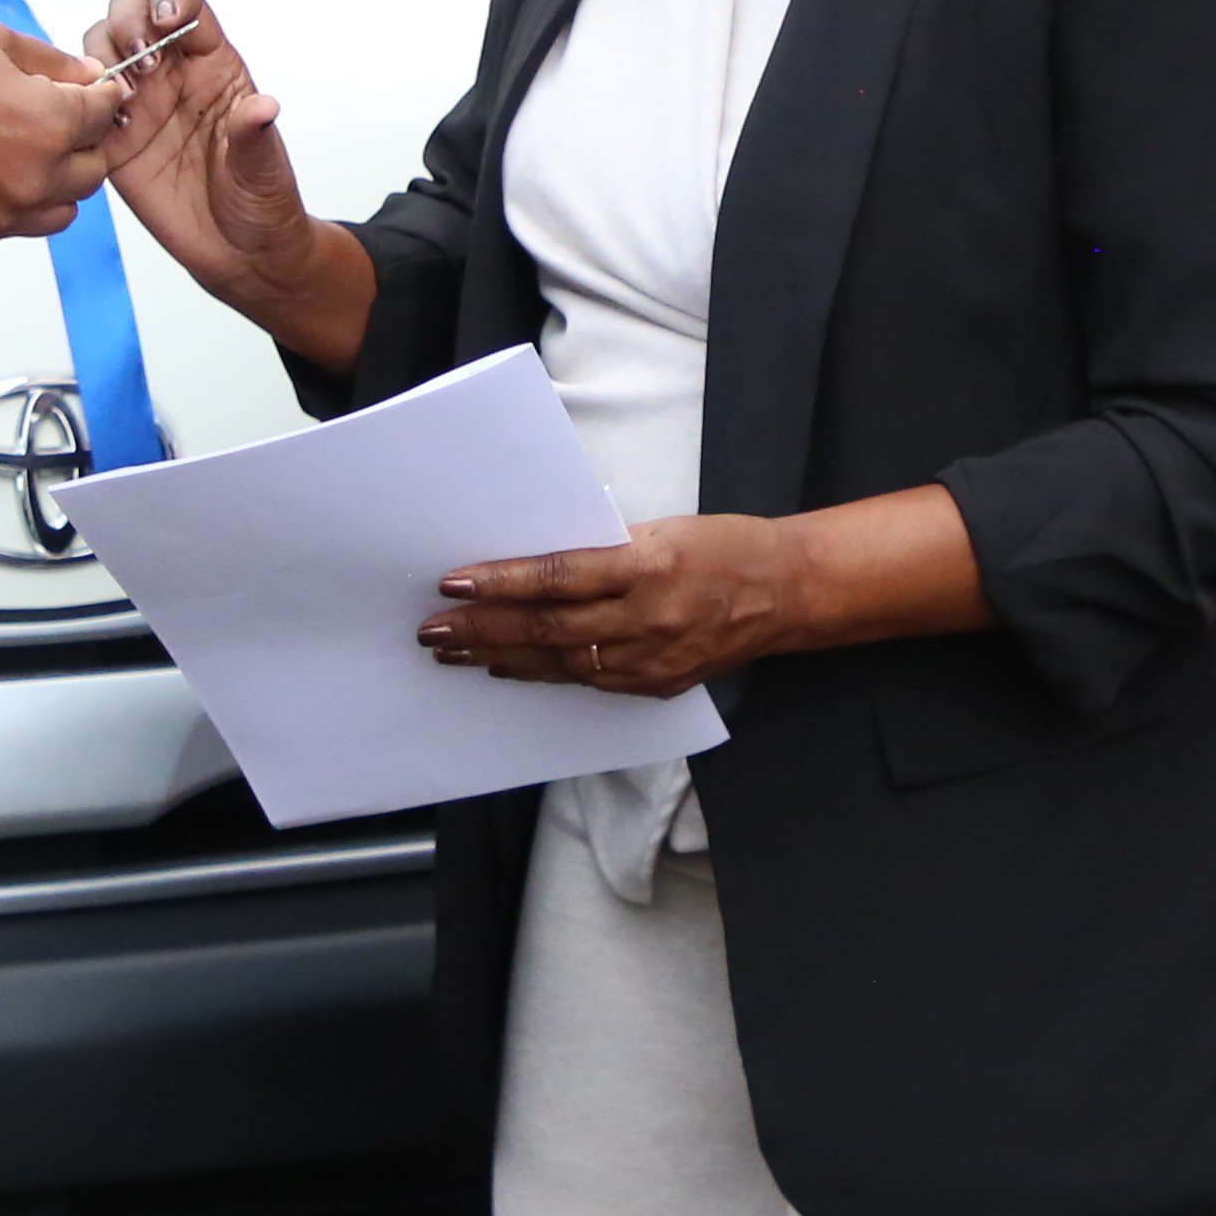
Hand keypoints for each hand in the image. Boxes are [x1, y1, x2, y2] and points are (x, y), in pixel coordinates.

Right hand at [0, 9, 121, 246]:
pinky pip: (14, 226)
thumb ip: (48, 64)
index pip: (103, 115)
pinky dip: (17, 203)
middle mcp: (30, 179)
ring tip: (29, 147)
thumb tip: (84, 77)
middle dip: (83, 138)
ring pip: (60, 210)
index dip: (100, 95)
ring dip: (57, 180)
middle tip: (62, 114)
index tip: (91, 89)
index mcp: (46, 125)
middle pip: (91, 170)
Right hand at [86, 0, 373, 366]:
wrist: (239, 254)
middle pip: (133, 16)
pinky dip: (80, 104)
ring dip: (100, 57)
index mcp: (214, 68)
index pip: (188, 10)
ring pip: (101, 51)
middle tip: (139, 64)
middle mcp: (172, 77)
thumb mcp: (265, 169)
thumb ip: (255, 135)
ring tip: (122, 97)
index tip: (168, 23)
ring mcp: (139, 106)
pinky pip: (82, 106)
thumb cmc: (261, 202)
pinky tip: (102, 127)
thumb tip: (262, 106)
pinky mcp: (113, 142)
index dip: (173, 3)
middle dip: (126, 23)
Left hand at [418, 516, 796, 696]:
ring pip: (558, 662)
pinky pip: (584, 681)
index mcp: (647, 566)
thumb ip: (600, 551)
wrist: (784, 593)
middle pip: (546, 627)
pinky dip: (540, 673)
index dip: (499, 582)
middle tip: (431, 629)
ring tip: (452, 651)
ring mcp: (650, 660)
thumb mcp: (659, 530)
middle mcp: (646, 619)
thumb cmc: (721, 547)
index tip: (453, 581)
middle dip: (481, 628)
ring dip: (498, 656)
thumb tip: (528, 565)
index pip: (556, 577)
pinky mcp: (653, 685)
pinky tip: (505, 666)